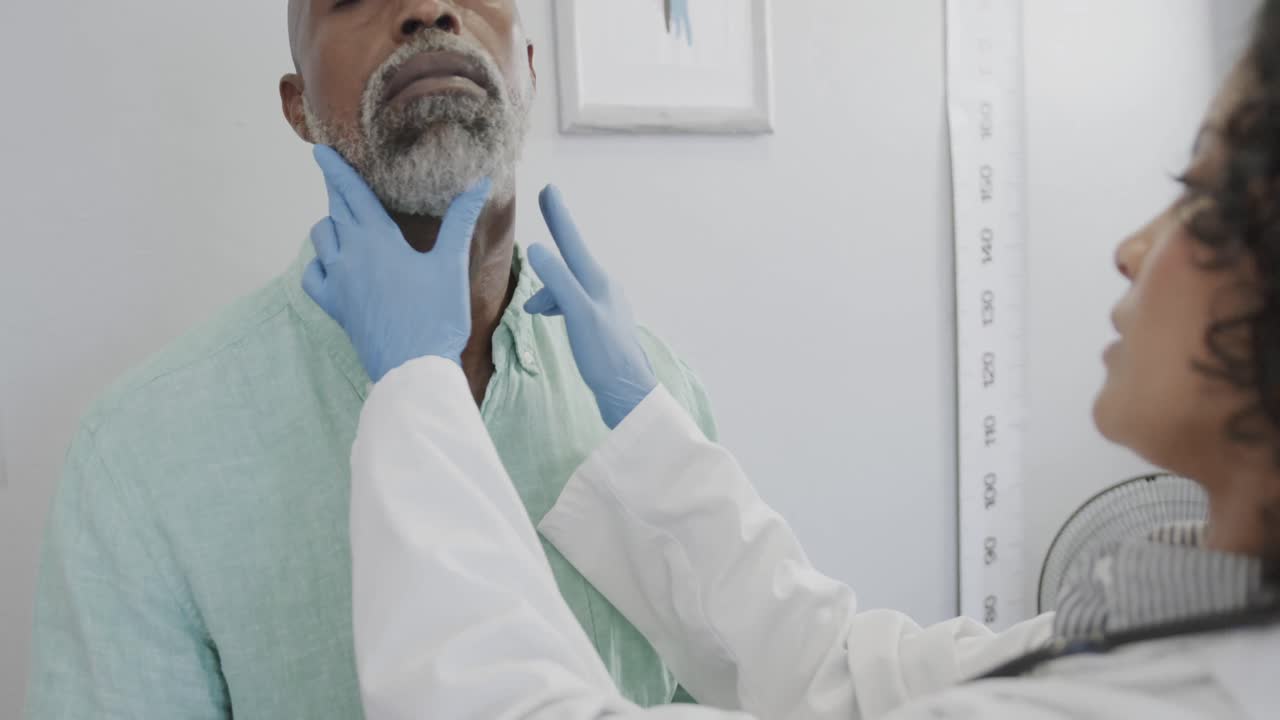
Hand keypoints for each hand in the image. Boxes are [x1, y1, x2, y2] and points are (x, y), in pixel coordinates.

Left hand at [302, 145, 491, 381]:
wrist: (414, 367)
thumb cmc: (437, 315)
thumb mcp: (452, 264)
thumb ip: (460, 220)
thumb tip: (480, 183)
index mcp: (377, 239)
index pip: (351, 193)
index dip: (336, 169)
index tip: (321, 151)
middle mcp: (350, 255)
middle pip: (335, 211)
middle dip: (337, 192)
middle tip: (340, 179)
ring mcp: (338, 282)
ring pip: (322, 239)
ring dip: (333, 226)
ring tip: (349, 224)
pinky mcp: (336, 307)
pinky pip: (314, 275)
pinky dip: (320, 263)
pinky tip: (334, 265)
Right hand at [524, 186, 657, 428]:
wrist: (628, 393)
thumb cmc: (604, 355)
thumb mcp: (578, 315)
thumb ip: (558, 282)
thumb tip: (538, 249)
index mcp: (598, 282)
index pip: (572, 242)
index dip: (558, 216)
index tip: (548, 189)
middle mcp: (603, 289)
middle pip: (568, 264)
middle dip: (549, 257)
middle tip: (541, 226)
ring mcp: (603, 307)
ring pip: (567, 286)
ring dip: (548, 291)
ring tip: (534, 312)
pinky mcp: (600, 325)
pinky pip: (572, 303)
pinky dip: (557, 305)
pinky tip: (551, 319)